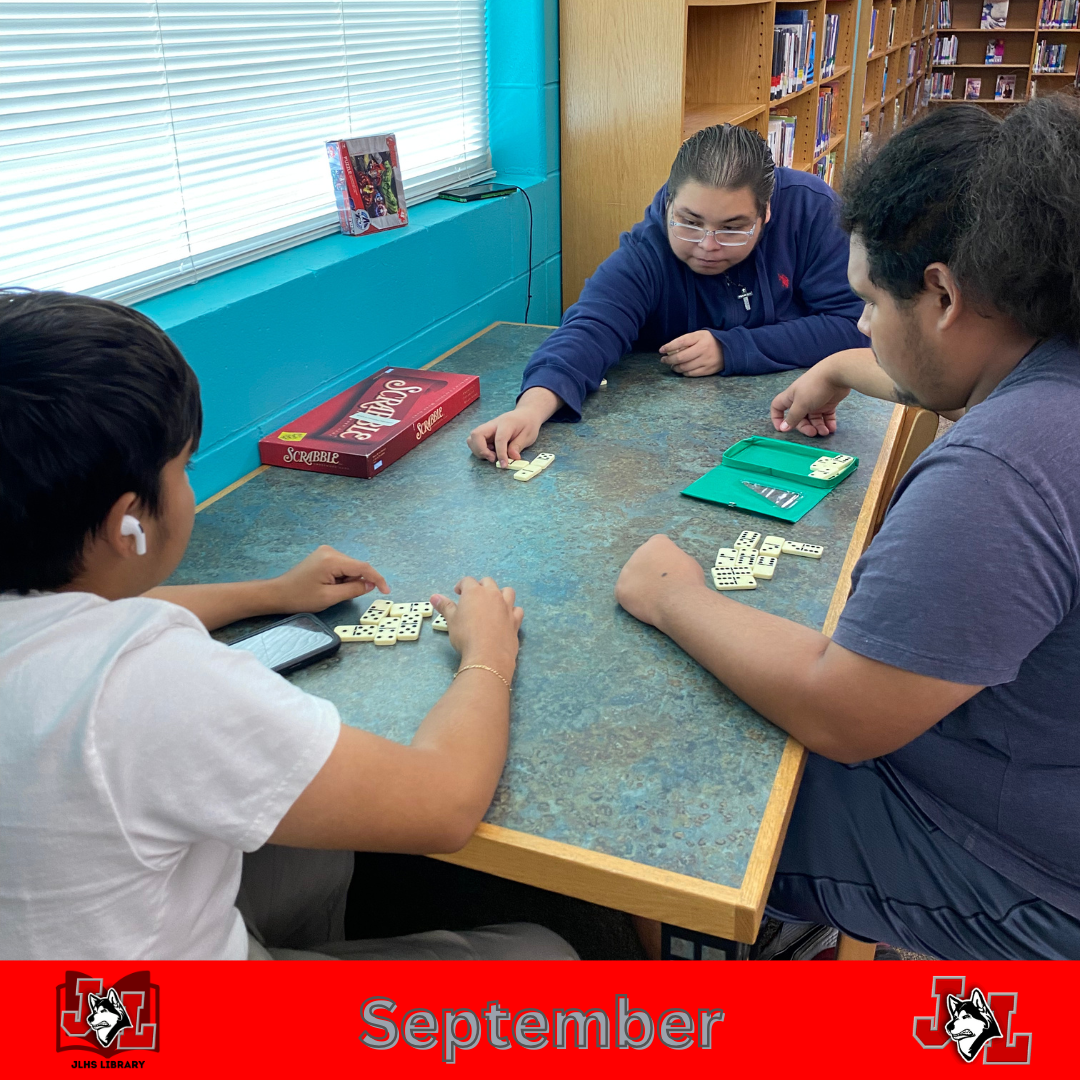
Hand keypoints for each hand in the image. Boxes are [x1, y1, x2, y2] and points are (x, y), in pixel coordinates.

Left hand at [272, 546, 389, 612]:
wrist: (278, 593)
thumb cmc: (300, 597)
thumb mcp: (329, 598)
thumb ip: (353, 590)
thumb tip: (370, 584)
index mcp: (332, 560)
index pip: (362, 567)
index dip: (377, 579)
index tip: (386, 591)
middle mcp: (330, 551)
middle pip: (356, 567)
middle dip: (357, 582)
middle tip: (343, 596)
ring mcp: (326, 552)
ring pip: (350, 568)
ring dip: (348, 581)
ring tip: (332, 592)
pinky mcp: (323, 556)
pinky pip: (342, 567)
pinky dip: (342, 578)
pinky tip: (330, 586)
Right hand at [432, 577, 523, 676]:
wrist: (487, 655)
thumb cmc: (465, 636)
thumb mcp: (451, 621)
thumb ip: (445, 606)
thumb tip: (434, 597)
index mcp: (474, 592)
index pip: (467, 581)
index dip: (461, 585)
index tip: (458, 593)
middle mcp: (492, 595)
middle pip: (488, 582)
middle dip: (480, 586)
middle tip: (474, 598)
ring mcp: (506, 606)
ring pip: (507, 592)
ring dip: (500, 594)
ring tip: (493, 603)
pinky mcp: (515, 620)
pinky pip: (517, 609)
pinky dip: (512, 611)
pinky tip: (507, 617)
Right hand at [466, 387, 560, 465]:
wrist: (525, 415)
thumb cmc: (527, 424)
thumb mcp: (528, 435)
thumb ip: (518, 446)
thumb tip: (513, 457)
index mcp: (506, 423)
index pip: (499, 439)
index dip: (500, 453)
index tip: (504, 465)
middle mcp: (492, 424)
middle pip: (476, 435)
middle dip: (481, 450)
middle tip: (493, 458)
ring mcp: (487, 429)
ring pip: (472, 439)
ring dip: (479, 451)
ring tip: (492, 456)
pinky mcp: (485, 434)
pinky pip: (475, 442)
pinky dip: (480, 450)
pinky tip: (492, 452)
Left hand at [615, 535, 704, 629]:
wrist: (679, 601)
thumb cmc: (689, 582)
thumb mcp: (689, 562)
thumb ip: (675, 560)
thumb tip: (670, 567)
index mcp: (656, 543)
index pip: (657, 546)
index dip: (664, 560)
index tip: (670, 571)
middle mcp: (638, 552)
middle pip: (642, 561)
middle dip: (650, 572)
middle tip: (661, 586)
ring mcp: (626, 570)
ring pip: (632, 578)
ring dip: (640, 586)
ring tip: (654, 597)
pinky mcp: (620, 588)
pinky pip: (625, 594)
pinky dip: (634, 600)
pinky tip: (645, 605)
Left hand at [659, 330, 723, 376]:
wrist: (729, 349)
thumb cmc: (710, 341)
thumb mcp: (700, 335)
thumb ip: (687, 340)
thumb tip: (671, 349)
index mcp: (700, 338)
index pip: (681, 342)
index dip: (669, 346)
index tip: (661, 350)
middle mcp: (702, 349)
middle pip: (680, 357)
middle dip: (669, 360)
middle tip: (664, 360)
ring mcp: (705, 361)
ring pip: (685, 367)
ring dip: (675, 367)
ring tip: (672, 366)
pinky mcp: (708, 370)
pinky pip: (691, 374)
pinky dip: (684, 373)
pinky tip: (681, 370)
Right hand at [770, 366, 851, 436]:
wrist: (837, 374)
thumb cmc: (814, 387)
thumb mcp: (801, 404)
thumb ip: (792, 417)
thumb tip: (783, 428)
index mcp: (791, 397)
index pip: (778, 407)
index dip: (777, 418)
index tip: (782, 429)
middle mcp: (802, 400)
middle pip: (799, 418)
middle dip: (805, 427)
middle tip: (813, 433)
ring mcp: (816, 402)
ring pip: (814, 419)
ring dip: (818, 427)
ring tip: (825, 432)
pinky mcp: (828, 403)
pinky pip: (826, 416)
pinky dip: (828, 423)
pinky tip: (831, 429)